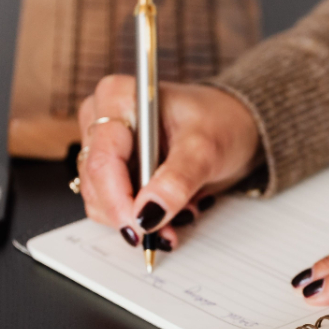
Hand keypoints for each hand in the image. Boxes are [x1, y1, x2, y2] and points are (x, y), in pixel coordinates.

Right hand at [76, 75, 261, 247]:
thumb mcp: (205, 149)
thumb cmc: (220, 122)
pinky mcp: (112, 168)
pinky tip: (171, 209)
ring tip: (179, 212)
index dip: (118, 200)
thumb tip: (148, 214)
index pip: (102, 160)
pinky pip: (113, 205)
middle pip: (95, 183)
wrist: (233, 126)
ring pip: (100, 200)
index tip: (142, 227)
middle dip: (131, 213)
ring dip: (139, 218)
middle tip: (169, 229)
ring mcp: (104, 145)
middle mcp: (102, 119)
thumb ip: (177, 180)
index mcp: (117, 98)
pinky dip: (142, 217)